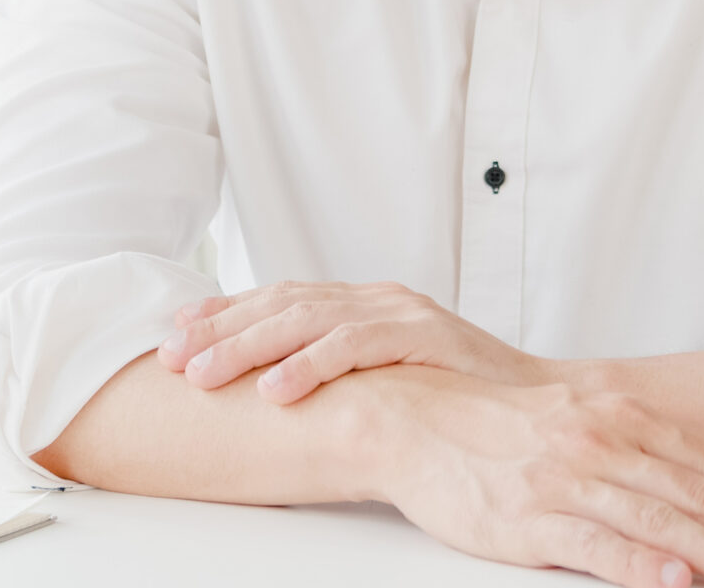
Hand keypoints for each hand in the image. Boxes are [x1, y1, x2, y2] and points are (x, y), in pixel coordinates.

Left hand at [159, 279, 545, 403]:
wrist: (534, 406)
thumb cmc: (456, 400)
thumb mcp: (384, 379)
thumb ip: (338, 372)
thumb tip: (270, 390)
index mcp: (363, 304)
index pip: (281, 297)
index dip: (225, 311)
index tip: (174, 330)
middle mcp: (376, 298)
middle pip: (283, 303)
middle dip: (220, 329)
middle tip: (170, 355)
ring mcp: (401, 312)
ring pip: (308, 319)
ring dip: (249, 346)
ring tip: (204, 374)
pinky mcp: (424, 336)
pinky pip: (356, 346)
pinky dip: (310, 365)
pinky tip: (276, 387)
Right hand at [364, 368, 703, 587]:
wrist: (415, 419)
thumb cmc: (500, 428)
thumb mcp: (579, 422)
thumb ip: (638, 450)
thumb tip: (700, 486)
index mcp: (622, 416)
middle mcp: (603, 442)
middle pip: (699, 496)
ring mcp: (567, 481)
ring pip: (660, 522)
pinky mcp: (529, 519)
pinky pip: (595, 545)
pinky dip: (639, 564)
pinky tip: (673, 580)